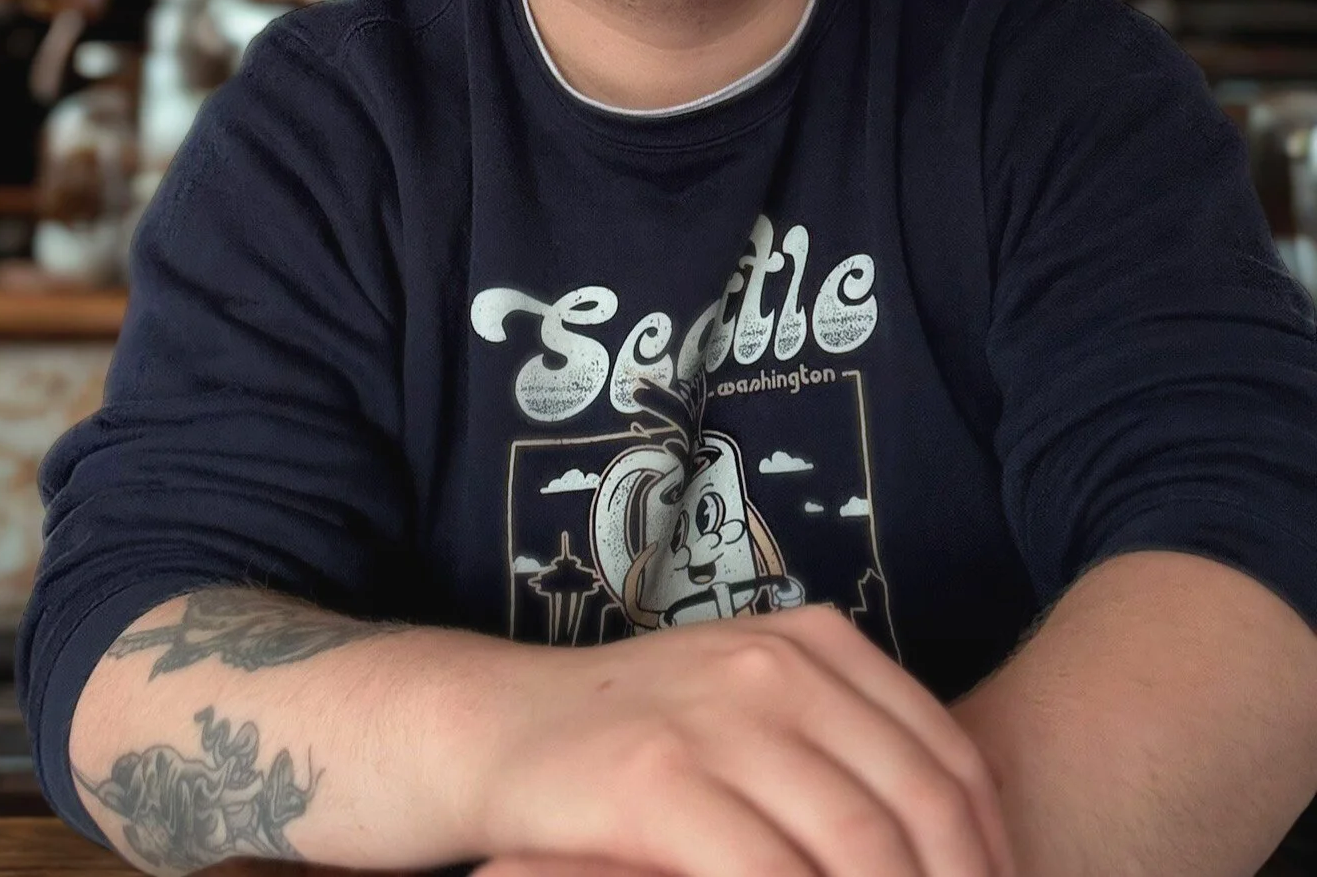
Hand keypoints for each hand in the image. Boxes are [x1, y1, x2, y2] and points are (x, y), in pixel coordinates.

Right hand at [469, 604, 1015, 876]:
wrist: (499, 727)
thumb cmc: (644, 737)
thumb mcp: (754, 704)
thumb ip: (843, 746)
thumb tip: (966, 843)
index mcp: (813, 641)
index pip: (949, 756)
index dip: (993, 850)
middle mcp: (775, 667)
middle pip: (917, 807)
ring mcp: (716, 719)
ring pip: (858, 846)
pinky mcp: (658, 782)